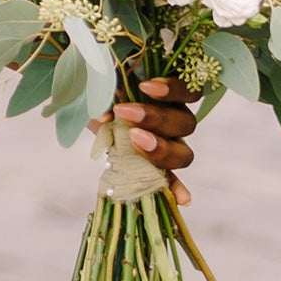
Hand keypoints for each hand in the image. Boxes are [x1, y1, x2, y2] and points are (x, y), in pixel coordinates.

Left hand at [111, 77, 198, 206]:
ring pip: (183, 153)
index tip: (144, 86)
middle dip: (156, 118)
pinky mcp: (153, 166)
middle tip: (124, 112)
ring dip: (161, 149)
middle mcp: (175, 119)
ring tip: (133, 140)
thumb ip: (107, 88)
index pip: (190, 90)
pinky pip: (170, 179)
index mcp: (170, 94)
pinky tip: (183, 200)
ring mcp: (168, 144)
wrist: (89, 105)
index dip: (173, 89)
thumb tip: (104, 115)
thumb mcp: (104, 81)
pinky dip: (176, 188)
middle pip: (186, 123)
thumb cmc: (101, 87)